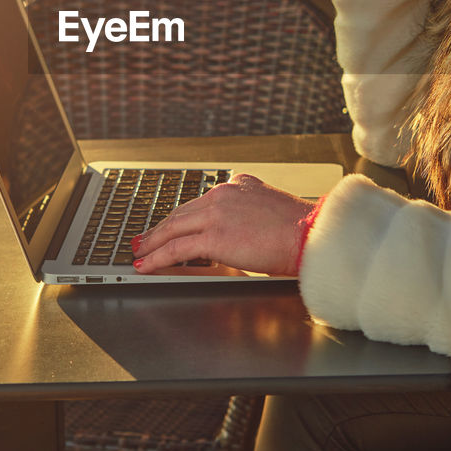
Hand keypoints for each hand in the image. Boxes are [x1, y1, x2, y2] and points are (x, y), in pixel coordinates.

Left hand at [132, 174, 314, 275]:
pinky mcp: (213, 237)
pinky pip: (176, 249)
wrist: (311, 234)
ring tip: (139, 253)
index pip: (199, 202)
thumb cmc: (300, 229)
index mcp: (237, 185)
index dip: (180, 217)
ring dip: (151, 243)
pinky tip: (147, 265)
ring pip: (173, 229)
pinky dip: (157, 258)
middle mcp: (222, 194)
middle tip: (143, 239)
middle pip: (180, 213)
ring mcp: (216, 214)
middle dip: (158, 229)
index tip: (169, 224)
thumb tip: (239, 227)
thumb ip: (249, 209)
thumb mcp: (271, 207)